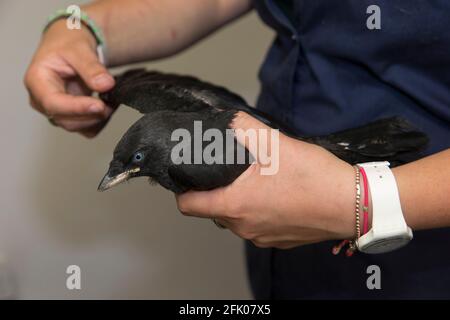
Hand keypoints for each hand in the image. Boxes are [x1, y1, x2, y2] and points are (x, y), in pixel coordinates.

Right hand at [24, 19, 114, 137]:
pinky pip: (86, 129)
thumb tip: (105, 85)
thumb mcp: (79, 48)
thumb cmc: (67, 44)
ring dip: (97, 119)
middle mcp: (42, 100)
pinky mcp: (70, 117)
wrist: (70, 46)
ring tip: (112, 101)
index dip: (77, 108)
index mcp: (37, 81)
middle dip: (91, 115)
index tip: (100, 106)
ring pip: (77, 127)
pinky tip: (109, 106)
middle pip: (65, 120)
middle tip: (111, 102)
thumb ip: (91, 67)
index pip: (53, 103)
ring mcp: (56, 111)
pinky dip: (100, 121)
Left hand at [176, 112, 355, 248]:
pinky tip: (274, 194)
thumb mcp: (274, 143)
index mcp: (235, 205)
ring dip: (237, 201)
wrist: (353, 204)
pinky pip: (256, 226)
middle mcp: (244, 227)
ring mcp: (262, 237)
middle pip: (212, 211)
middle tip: (228, 169)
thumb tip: (226, 119)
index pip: (188, 205)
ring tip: (253, 180)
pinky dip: (257, 211)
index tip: (190, 175)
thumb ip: (244, 127)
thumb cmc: (314, 177)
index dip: (183, 189)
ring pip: (235, 219)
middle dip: (214, 190)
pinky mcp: (279, 240)